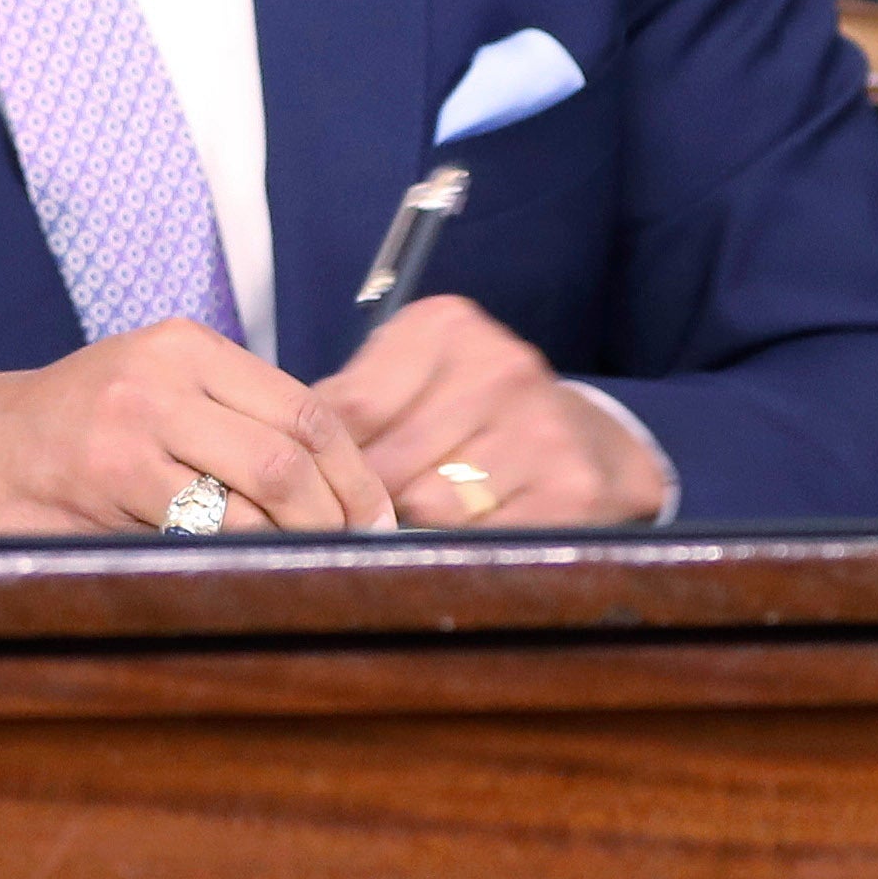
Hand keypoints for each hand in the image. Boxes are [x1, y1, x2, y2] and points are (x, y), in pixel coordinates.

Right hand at [0, 322, 394, 540]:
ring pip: (253, 494)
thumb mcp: (150, 391)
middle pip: (290, 452)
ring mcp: (131, 426)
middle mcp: (163, 376)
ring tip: (314, 569)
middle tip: (356, 554)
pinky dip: (239, 559)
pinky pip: (198, 528)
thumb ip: (229, 417)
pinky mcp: (104, 480)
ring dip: (295, 544)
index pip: (306, 407)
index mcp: (187, 347)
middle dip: (336, 515)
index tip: (377, 516)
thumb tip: (334, 486)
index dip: (354, 471)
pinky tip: (251, 576)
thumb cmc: (70, 430)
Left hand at [308, 293, 663, 529]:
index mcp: (447, 327)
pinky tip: (455, 544)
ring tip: (408, 532)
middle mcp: (500, 367)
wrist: (598, 446)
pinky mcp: (571, 489)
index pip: (349, 408)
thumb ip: (348, 407)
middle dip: (364, 502)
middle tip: (357, 525)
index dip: (323, 461)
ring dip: (410, 530)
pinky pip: (481, 539)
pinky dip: (457, 551)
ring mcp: (541, 427)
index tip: (316, 489)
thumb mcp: (414, 383)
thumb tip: (279, 458)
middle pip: (385, 464)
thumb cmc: (480, 417)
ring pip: (430, 506)